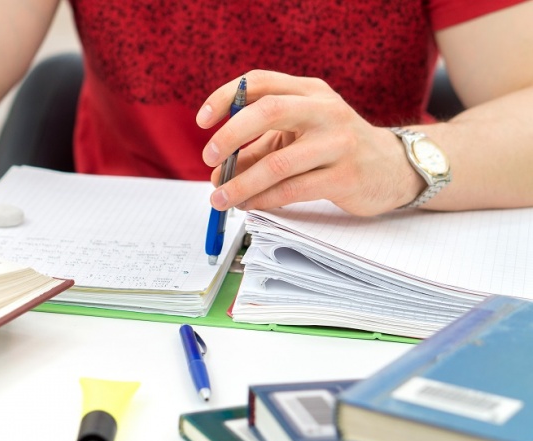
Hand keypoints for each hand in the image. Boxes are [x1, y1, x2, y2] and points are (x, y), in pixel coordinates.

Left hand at [196, 70, 424, 215]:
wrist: (393, 167)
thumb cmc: (334, 147)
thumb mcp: (297, 136)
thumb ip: (258, 148)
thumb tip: (218, 171)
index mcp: (309, 91)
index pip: (260, 81)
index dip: (225, 97)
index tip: (202, 120)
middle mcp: (325, 110)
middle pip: (267, 111)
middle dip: (230, 136)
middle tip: (209, 158)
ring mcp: (338, 143)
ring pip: (277, 163)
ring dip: (241, 183)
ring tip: (220, 198)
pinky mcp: (345, 177)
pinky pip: (293, 190)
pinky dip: (263, 200)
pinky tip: (248, 205)